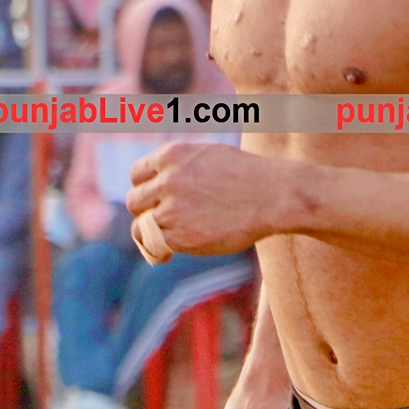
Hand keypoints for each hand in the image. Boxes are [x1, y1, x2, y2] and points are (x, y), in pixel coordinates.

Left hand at [126, 142, 305, 261]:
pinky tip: (170, 252)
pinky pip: (155, 245)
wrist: (274, 196)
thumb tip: (158, 182)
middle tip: (163, 220)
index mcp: (173, 155)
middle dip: (146, 211)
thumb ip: (179, 166)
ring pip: (140, 226)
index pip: (137, 174)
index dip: (145, 188)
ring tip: (168, 238)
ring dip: (152, 233)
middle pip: (135, 201)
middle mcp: (168, 180)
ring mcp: (173, 208)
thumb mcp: (209, 155)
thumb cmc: (248, 176)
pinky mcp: (181, 236)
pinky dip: (159, 249)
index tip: (155, 198)